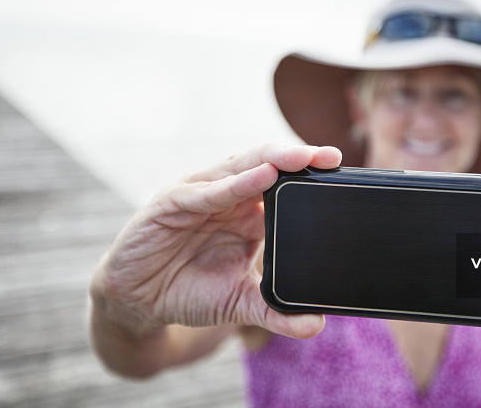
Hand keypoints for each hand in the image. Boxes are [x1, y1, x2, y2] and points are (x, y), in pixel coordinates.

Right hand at [91, 143, 341, 339]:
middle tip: (330, 157)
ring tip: (300, 158)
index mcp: (247, 212)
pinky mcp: (171, 202)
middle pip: (267, 165)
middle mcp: (227, 196)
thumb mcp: (238, 303)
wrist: (138, 300)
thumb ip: (274, 311)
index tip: (342, 170)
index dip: (310, 175)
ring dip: (270, 161)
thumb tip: (317, 325)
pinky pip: (205, 191)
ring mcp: (199, 194)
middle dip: (298, 158)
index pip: (283, 183)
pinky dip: (232, 184)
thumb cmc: (189, 290)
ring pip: (238, 167)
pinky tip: (258, 177)